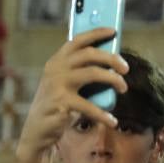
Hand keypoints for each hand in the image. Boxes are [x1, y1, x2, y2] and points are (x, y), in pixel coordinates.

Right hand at [15, 28, 126, 162]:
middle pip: (89, 54)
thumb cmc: (57, 105)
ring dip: (113, 79)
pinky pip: (90, 106)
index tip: (113, 30)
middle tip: (126, 68)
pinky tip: (112, 121)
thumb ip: (82, 72)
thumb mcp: (66, 84)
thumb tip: (114, 62)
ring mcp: (57, 85)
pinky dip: (103, 114)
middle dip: (112, 58)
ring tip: (124, 89)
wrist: (36, 131)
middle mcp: (55, 69)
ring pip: (93, 73)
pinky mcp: (61, 103)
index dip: (95, 33)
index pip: (77, 41)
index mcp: (56, 61)